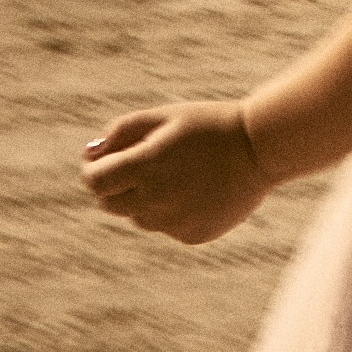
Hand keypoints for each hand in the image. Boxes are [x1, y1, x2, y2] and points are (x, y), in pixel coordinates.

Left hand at [80, 100, 269, 244]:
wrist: (261, 148)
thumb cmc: (210, 125)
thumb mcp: (166, 116)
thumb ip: (123, 131)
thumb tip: (90, 153)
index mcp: (146, 166)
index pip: (96, 182)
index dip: (93, 170)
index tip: (101, 160)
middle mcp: (156, 199)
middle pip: (110, 204)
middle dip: (115, 185)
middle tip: (138, 164)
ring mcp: (174, 222)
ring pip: (139, 217)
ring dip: (145, 198)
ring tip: (178, 173)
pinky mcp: (192, 235)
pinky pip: (167, 226)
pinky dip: (173, 210)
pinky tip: (198, 189)